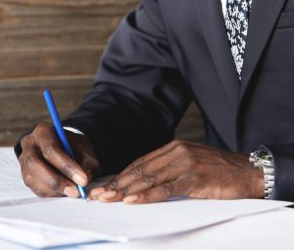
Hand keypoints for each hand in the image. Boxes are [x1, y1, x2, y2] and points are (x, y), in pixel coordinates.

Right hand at [18, 122, 100, 197]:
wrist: (66, 149)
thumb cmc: (74, 147)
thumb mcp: (85, 150)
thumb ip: (88, 163)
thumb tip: (86, 178)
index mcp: (43, 132)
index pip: (51, 149)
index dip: (66, 166)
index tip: (83, 180)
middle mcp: (29, 145)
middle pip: (35, 164)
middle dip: (57, 181)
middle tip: (76, 191)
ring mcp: (24, 161)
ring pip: (33, 179)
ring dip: (55, 190)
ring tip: (73, 192)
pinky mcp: (26, 176)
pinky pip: (36, 189)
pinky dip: (52, 194)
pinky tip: (65, 192)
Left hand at [89, 140, 263, 203]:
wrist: (248, 172)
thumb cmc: (218, 171)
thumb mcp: (190, 162)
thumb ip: (170, 167)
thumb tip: (145, 180)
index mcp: (172, 147)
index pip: (140, 163)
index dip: (121, 175)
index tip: (105, 186)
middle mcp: (175, 152)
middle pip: (139, 170)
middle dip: (117, 183)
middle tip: (99, 195)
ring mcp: (184, 164)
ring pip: (148, 178)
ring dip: (126, 190)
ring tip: (109, 199)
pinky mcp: (193, 178)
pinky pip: (165, 188)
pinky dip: (147, 195)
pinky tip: (133, 200)